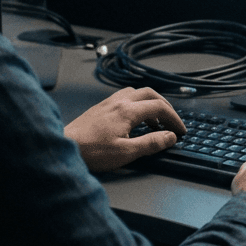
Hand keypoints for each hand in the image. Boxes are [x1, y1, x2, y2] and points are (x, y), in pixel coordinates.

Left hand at [62, 87, 185, 172]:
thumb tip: (170, 137)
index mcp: (128, 110)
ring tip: (154, 121)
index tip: (181, 131)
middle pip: (150, 94)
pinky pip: (124, 98)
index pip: (159, 107)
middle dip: (165, 106)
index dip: (174, 118)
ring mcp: (108, 102)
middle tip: (172, 122)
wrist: (64, 146)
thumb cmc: (92, 151)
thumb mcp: (127, 152)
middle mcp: (119, 101)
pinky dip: (136, 105)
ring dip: (150, 104)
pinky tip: (133, 120)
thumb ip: (151, 143)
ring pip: (136, 93)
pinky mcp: (100, 108)